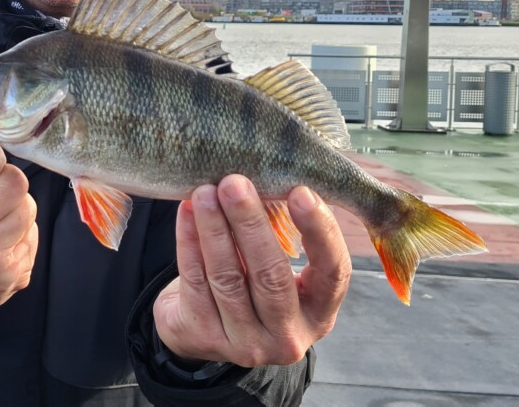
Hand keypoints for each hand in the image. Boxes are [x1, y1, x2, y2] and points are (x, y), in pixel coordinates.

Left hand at [153, 175, 350, 367]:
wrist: (200, 329)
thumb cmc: (250, 282)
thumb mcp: (277, 267)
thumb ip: (282, 232)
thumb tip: (266, 176)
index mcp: (319, 313)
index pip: (333, 272)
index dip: (319, 232)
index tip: (300, 191)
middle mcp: (288, 335)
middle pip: (271, 276)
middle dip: (251, 224)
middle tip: (235, 183)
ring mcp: (245, 343)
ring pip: (228, 278)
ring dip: (214, 229)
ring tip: (204, 191)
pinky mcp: (204, 337)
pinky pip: (194, 282)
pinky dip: (188, 242)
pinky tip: (186, 212)